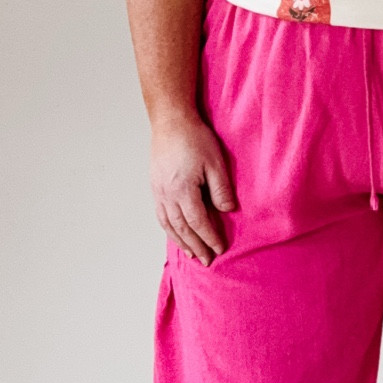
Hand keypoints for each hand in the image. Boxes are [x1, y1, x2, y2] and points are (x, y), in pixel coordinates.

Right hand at [150, 114, 236, 263]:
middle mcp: (167, 195)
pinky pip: (161, 215)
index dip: (210, 238)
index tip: (220, 249)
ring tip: (191, 254)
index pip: (199, 222)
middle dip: (196, 246)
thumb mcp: (216, 163)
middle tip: (207, 260)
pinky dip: (169, 229)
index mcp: (183, 190)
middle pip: (182, 229)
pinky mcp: (155, 187)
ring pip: (169, 225)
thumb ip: (221, 189)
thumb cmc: (194, 138)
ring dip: (181, 242)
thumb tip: (227, 211)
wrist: (170, 121)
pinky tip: (176, 234)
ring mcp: (158, 192)